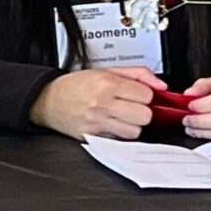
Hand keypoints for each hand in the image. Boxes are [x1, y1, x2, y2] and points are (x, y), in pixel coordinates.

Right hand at [31, 66, 161, 140]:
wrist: (48, 100)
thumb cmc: (77, 85)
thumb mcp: (106, 70)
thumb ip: (138, 74)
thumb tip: (161, 86)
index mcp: (107, 84)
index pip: (146, 95)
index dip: (144, 95)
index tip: (137, 94)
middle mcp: (103, 104)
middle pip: (144, 116)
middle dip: (141, 111)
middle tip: (131, 106)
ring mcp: (98, 123)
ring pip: (135, 131)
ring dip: (132, 124)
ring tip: (121, 116)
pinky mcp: (94, 137)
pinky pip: (120, 140)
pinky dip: (119, 133)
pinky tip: (111, 124)